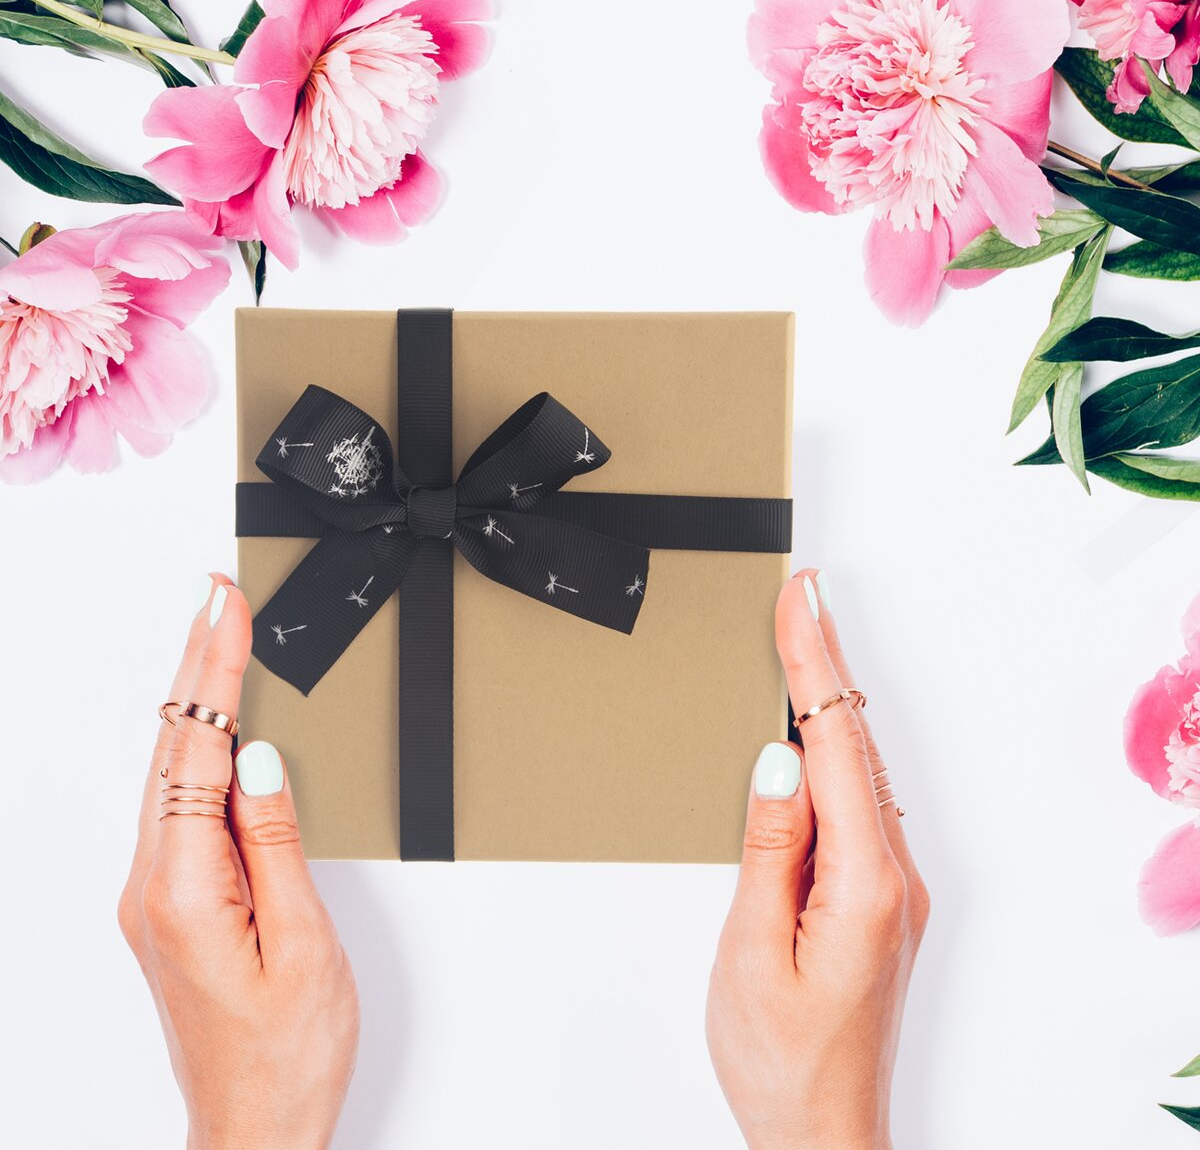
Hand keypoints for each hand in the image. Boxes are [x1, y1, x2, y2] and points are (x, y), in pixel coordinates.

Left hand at [118, 575, 358, 1149]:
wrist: (254, 1132)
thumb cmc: (285, 1054)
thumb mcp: (303, 942)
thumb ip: (276, 840)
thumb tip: (256, 755)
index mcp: (182, 889)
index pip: (195, 750)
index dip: (212, 670)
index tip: (224, 607)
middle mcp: (154, 885)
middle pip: (171, 750)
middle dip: (196, 665)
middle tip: (218, 595)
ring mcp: (158, 895)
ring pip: (173, 773)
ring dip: (198, 703)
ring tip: (221, 639)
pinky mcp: (174, 903)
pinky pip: (183, 807)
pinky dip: (201, 751)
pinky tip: (220, 728)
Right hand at [706, 570, 927, 1149]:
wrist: (822, 1134)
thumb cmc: (783, 1061)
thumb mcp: (752, 950)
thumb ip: (769, 847)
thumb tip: (778, 759)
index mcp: (865, 883)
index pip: (837, 746)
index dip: (814, 665)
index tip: (799, 602)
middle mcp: (892, 875)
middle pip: (857, 744)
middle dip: (825, 664)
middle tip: (801, 595)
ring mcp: (890, 885)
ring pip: (857, 770)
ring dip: (826, 704)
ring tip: (798, 640)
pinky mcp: (876, 896)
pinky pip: (854, 804)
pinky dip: (830, 752)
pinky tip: (808, 733)